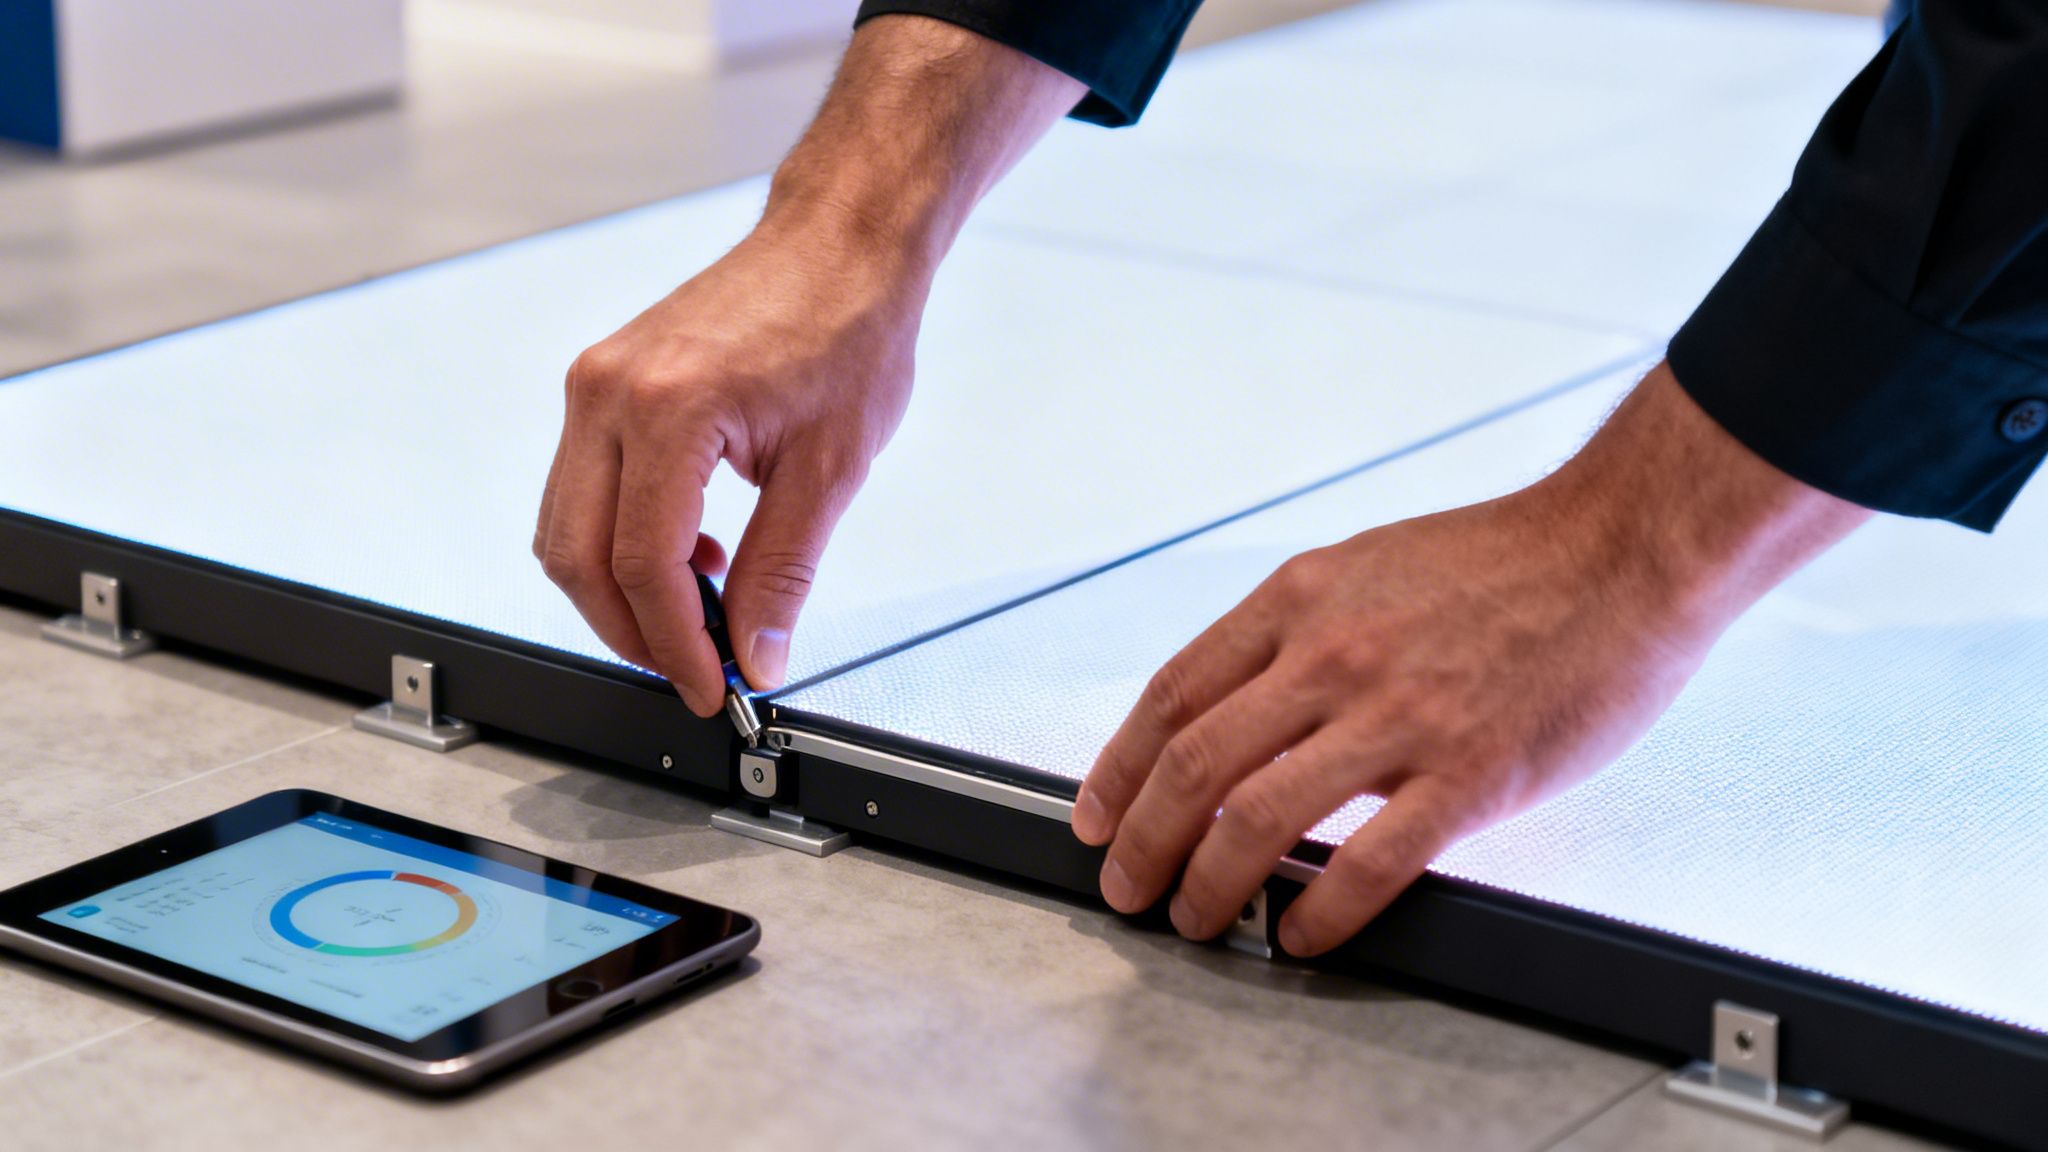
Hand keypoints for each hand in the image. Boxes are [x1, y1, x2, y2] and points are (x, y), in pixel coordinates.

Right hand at [533, 15, 1080, 713]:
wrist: (837, 243)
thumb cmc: (845, 325)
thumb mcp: (831, 467)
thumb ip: (784, 570)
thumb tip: (758, 653)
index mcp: (668, 408)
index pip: (643, 565)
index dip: (674, 644)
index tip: (710, 686)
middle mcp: (609, 392)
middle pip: (579, 556)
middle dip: (633, 631)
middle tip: (698, 666)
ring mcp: (595, 384)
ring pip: (567, 528)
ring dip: (621, 590)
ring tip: (703, 608)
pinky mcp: (600, 384)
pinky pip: (583, 489)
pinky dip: (621, 541)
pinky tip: (691, 553)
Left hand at [1070, 365, 1870, 955]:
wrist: (1621, 549)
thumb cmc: (1500, 561)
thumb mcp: (1363, 565)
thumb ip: (1294, 634)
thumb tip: (1232, 705)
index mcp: (1298, 602)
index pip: (1172, 697)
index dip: (1119, 770)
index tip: (1098, 816)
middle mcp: (1330, 657)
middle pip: (1194, 767)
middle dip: (1144, 843)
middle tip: (1129, 887)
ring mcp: (1397, 717)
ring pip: (1257, 820)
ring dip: (1209, 886)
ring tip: (1198, 918)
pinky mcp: (1468, 774)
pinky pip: (1368, 864)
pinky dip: (1319, 911)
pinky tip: (1301, 935)